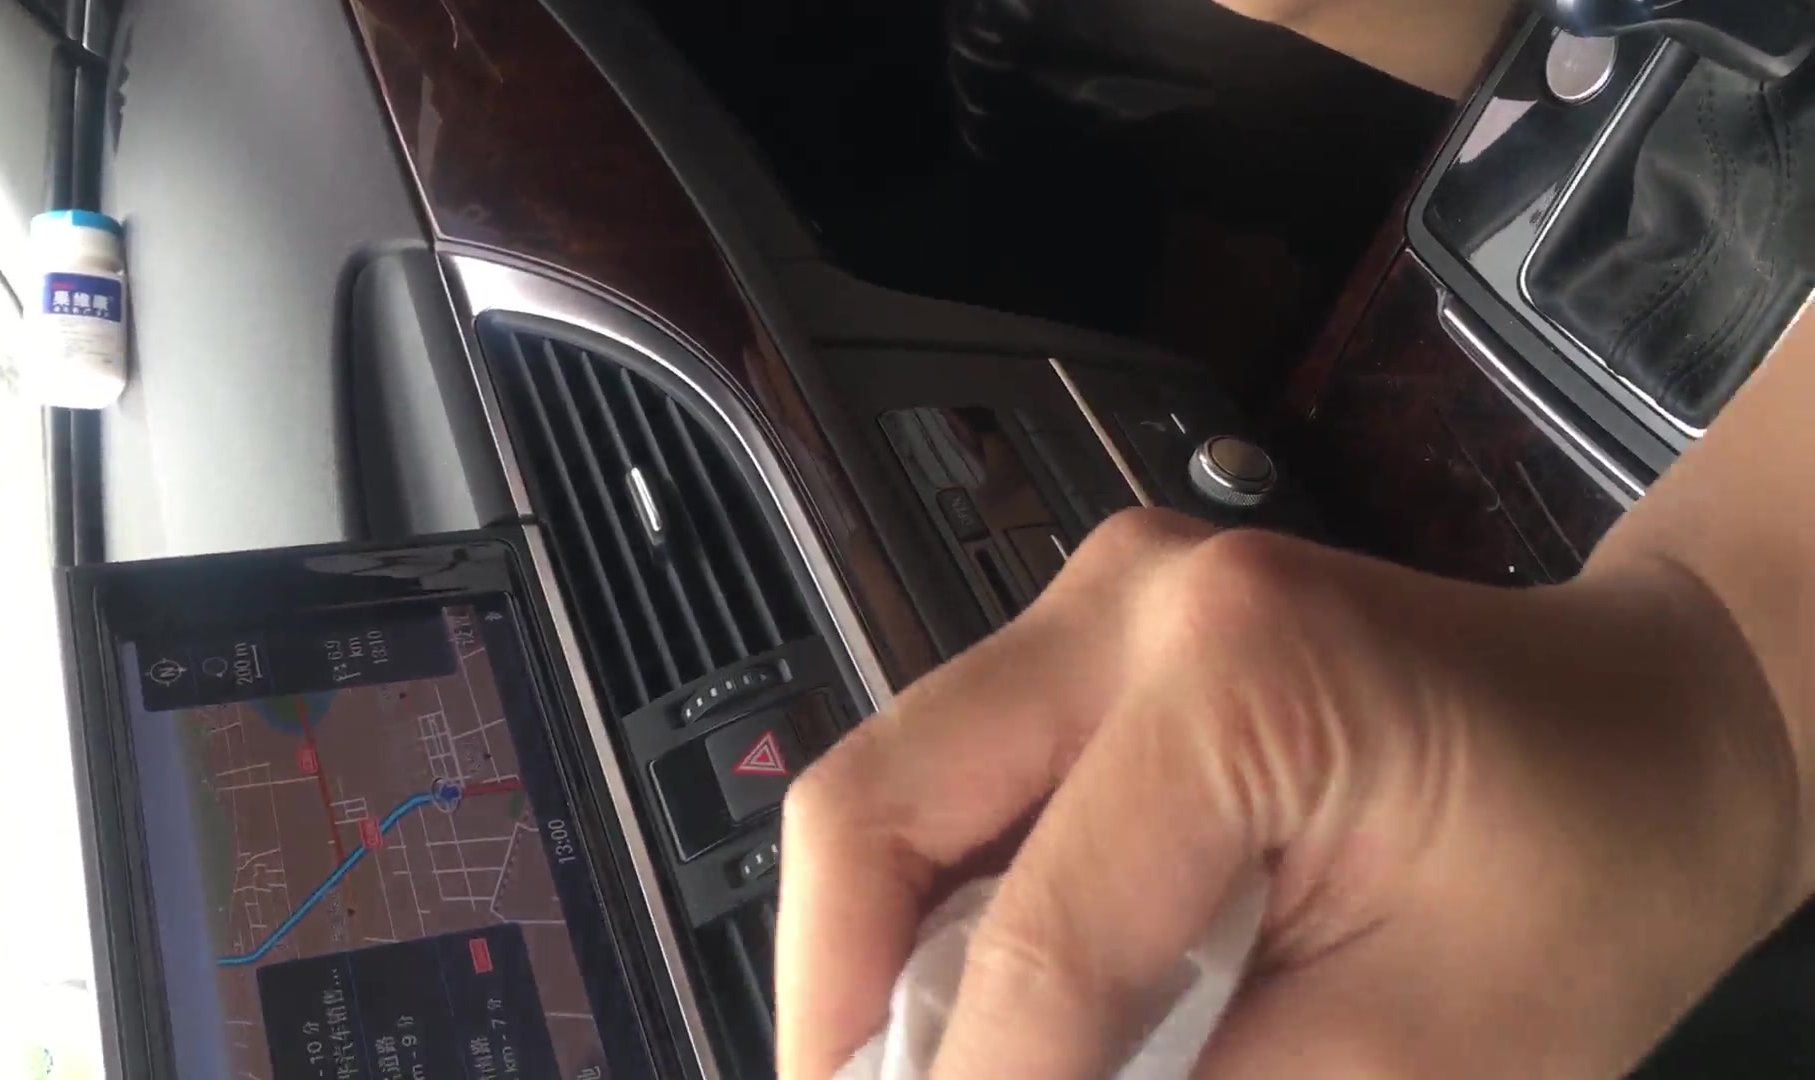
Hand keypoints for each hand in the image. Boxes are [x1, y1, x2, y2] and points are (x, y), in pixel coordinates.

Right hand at [777, 510, 1799, 1078]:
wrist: (1656, 723)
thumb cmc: (1595, 875)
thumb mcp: (1418, 1056)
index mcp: (1235, 670)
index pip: (1033, 941)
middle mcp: (1123, 599)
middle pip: (871, 813)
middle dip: (838, 1011)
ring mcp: (1091, 603)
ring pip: (885, 796)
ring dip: (878, 963)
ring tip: (925, 1073)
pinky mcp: (1083, 640)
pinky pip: (946, 786)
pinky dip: (936, 913)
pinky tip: (977, 1004)